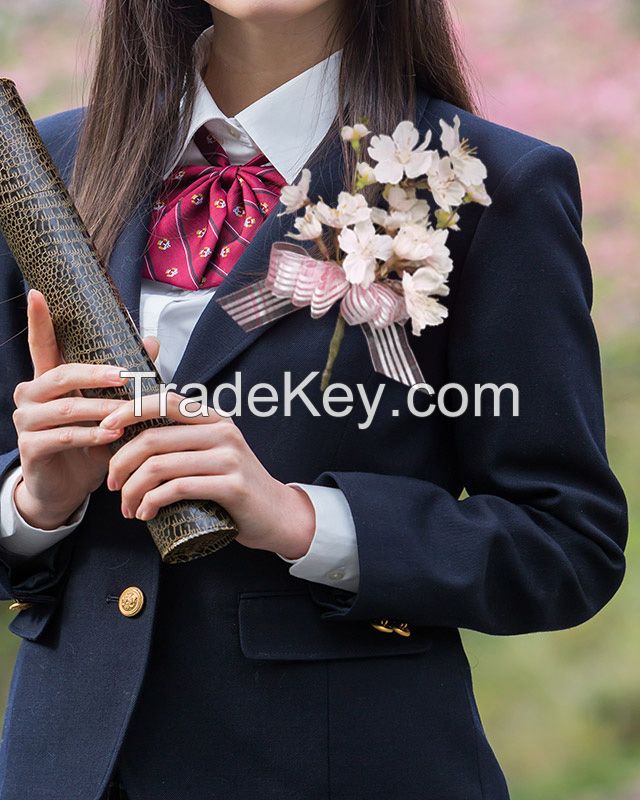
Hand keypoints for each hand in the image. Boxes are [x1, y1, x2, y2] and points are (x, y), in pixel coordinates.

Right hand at [12, 289, 159, 529]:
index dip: (39, 320)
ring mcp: (26, 422)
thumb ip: (126, 376)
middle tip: (127, 377)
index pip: (41, 344)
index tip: (37, 293)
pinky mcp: (30, 448)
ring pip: (66, 409)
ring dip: (100, 410)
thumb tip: (151, 340)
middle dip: (96, 375)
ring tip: (126, 415)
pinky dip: (90, 436)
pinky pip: (63, 437)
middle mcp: (30, 396)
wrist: (68, 488)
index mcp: (48, 380)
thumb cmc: (90, 441)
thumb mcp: (110, 408)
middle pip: (61, 375)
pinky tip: (111, 435)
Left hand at [101, 393, 315, 558]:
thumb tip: (123, 439)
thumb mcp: (211, 456)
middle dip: (121, 463)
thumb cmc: (234, 488)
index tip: (105, 428)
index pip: (165, 400)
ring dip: (132, 490)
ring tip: (127, 507)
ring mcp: (229, 458)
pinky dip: (152, 502)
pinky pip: (179, 488)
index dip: (129, 410)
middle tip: (112, 485)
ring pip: (160, 466)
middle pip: (154, 438)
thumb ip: (181, 444)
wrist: (278, 515)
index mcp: (214, 420)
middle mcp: (222, 433)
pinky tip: (145, 513)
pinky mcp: (232, 486)